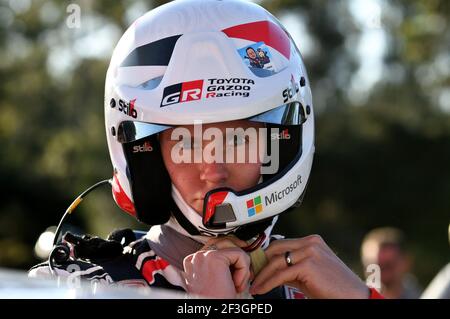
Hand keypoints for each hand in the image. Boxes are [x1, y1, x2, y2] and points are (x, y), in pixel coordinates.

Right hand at [182, 246, 250, 297]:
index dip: (232, 261)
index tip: (234, 278)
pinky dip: (244, 271)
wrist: (211, 311)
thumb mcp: (219, 278)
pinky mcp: (214, 258)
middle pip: (226, 242)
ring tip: (236, 284)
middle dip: (238, 260)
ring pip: (234, 247)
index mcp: (194, 261)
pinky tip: (236, 284)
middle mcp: (196, 256)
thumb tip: (241, 247)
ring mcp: (203, 255)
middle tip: (238, 281)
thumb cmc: (217, 300)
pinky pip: (240, 254)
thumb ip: (224, 263)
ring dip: (241, 267)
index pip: (218, 246)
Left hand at [249, 235, 369, 298]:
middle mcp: (310, 242)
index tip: (257, 267)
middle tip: (252, 275)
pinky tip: (262, 289)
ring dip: (262, 276)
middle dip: (261, 263)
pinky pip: (280, 274)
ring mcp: (309, 252)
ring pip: (276, 262)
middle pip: (275, 249)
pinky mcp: (307, 265)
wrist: (353, 297)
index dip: (266, 256)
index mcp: (312, 241)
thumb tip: (270, 269)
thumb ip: (292, 267)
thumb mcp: (309, 273)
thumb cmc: (333, 288)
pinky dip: (268, 283)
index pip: (281, 244)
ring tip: (254, 286)